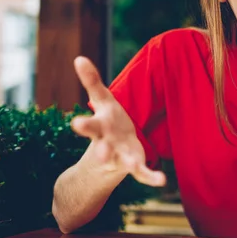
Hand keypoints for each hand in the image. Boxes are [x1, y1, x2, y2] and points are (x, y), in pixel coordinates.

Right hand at [70, 56, 165, 186]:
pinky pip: (142, 173)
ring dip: (127, 163)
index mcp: (99, 127)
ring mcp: (120, 156)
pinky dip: (151, 178)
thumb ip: (92, 81)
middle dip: (100, 150)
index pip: (89, 126)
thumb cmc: (108, 120)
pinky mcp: (134, 165)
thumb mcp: (102, 100)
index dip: (83, 125)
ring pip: (122, 161)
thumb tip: (79, 57)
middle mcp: (107, 144)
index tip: (75, 122)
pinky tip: (161, 181)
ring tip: (131, 165)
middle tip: (98, 154)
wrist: (109, 154)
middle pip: (101, 147)